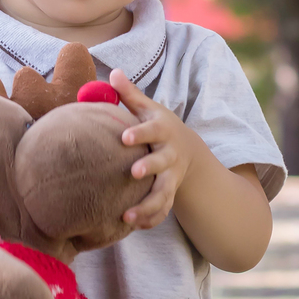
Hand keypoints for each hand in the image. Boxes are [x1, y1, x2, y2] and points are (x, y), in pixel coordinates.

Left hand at [111, 68, 200, 229]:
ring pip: (163, 193)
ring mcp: (171, 177)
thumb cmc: (158, 126)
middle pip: (162, 162)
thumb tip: (111, 72)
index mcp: (161, 131)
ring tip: (127, 216)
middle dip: (150, 167)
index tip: (124, 137)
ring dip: (148, 206)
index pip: (152, 130)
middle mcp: (169, 155)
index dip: (140, 133)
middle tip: (134, 173)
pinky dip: (150, 219)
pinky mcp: (169, 195)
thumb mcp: (148, 108)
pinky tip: (132, 225)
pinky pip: (162, 210)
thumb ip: (129, 94)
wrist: (187, 151)